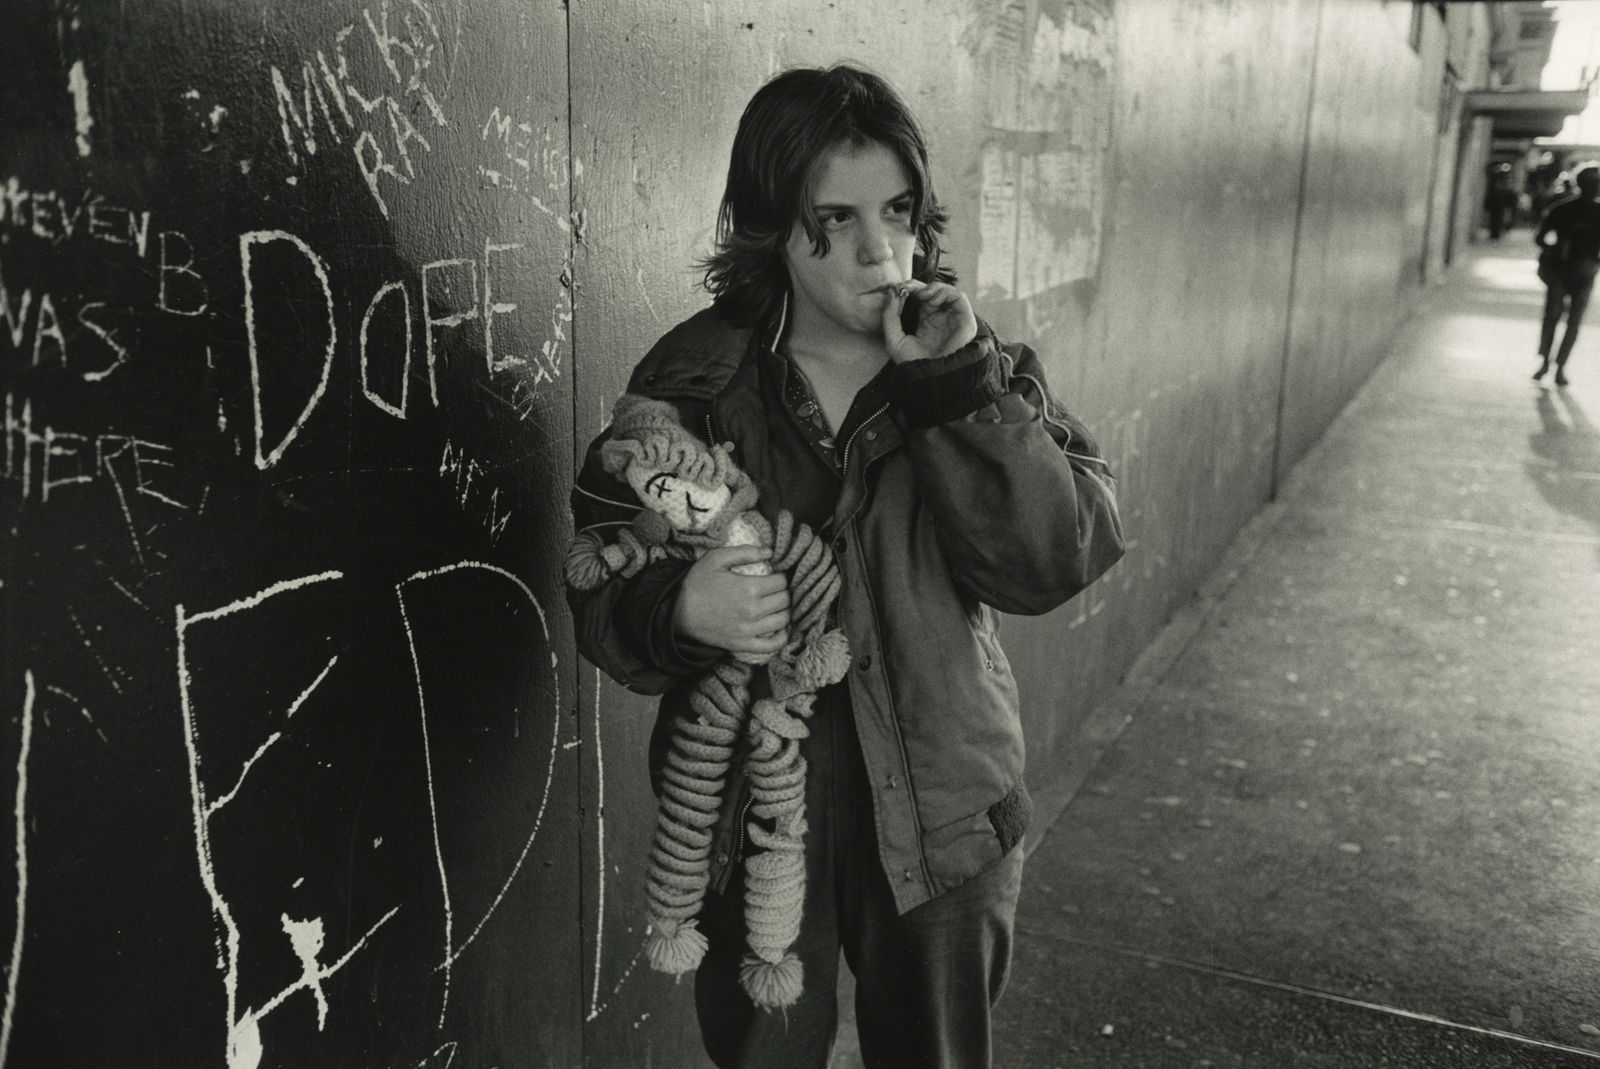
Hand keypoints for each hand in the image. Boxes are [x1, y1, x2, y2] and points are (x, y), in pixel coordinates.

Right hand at [674, 544, 789, 656]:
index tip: (775, 576)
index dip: (781, 576)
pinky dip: (781, 637)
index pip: (782, 582)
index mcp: (750, 587)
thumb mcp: (716, 558)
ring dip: (783, 611)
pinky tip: (779, 629)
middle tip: (775, 589)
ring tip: (775, 605)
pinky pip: (772, 645)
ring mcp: (749, 630)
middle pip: (785, 600)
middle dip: (783, 592)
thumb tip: (770, 551)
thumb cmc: (696, 583)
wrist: (677, 612)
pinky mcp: (742, 644)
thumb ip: (745, 552)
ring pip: (783, 620)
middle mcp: (753, 610)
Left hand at [882, 280, 977, 362]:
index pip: (918, 298)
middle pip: (930, 291)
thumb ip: (889, 316)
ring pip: (945, 291)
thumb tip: (892, 292)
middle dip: (916, 286)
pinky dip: (944, 291)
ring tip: (920, 295)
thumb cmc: (913, 365)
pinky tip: (931, 298)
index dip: (908, 290)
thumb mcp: (894, 339)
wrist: (931, 380)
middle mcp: (940, 318)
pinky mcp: (965, 319)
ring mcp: (952, 318)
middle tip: (905, 288)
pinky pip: (958, 296)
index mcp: (925, 321)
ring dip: (931, 287)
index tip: (896, 290)